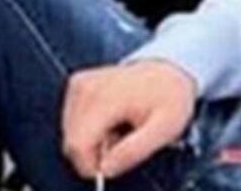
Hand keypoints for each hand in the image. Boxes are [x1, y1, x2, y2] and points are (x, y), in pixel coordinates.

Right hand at [61, 60, 196, 180]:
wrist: (168, 71)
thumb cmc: (169, 97)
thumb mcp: (164, 129)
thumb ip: (133, 151)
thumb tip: (106, 168)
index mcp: (105, 97)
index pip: (77, 146)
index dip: (94, 164)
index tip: (117, 159)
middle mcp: (86, 86)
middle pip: (72, 143)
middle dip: (96, 151)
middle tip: (125, 138)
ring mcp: (79, 84)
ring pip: (71, 135)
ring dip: (94, 140)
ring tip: (121, 126)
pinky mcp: (76, 85)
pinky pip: (72, 123)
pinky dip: (90, 128)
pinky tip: (112, 117)